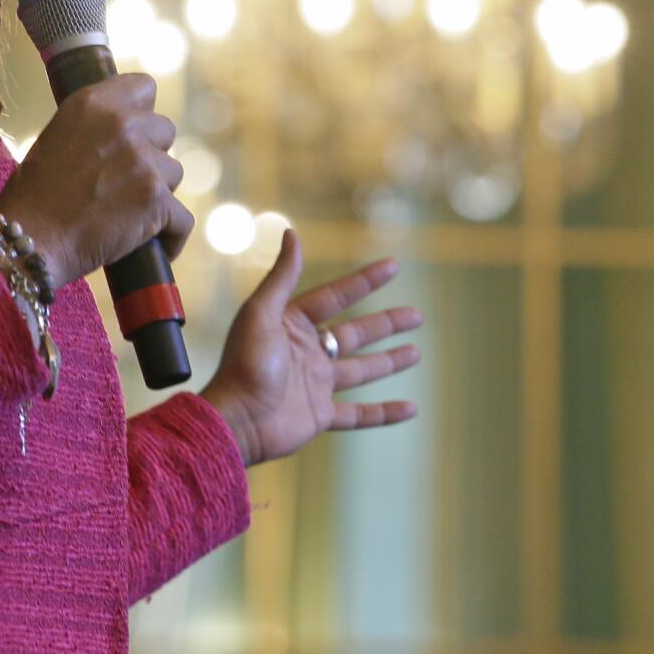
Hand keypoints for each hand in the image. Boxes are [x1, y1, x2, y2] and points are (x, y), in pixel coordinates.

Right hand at [0, 74, 192, 287]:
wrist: (30, 240)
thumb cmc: (34, 197)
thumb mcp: (58, 138)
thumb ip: (95, 127)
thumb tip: (125, 134)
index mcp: (93, 102)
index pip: (144, 86)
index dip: (142, 112)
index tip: (135, 132)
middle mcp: (122, 124)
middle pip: (165, 130)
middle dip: (151, 154)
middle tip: (126, 181)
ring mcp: (143, 161)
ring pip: (174, 173)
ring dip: (157, 193)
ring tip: (128, 215)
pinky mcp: (156, 199)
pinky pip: (182, 218)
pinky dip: (171, 236)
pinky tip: (155, 245)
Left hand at [199, 229, 421, 467]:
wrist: (236, 420)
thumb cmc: (244, 364)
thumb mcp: (261, 313)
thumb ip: (282, 276)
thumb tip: (291, 232)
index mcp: (293, 324)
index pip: (336, 297)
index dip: (364, 282)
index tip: (393, 266)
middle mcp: (307, 352)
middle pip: (355, 334)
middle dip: (386, 323)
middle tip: (417, 315)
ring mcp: (315, 385)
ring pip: (361, 370)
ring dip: (389, 361)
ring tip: (415, 352)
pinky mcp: (319, 415)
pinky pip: (359, 414)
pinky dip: (384, 413)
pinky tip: (410, 409)